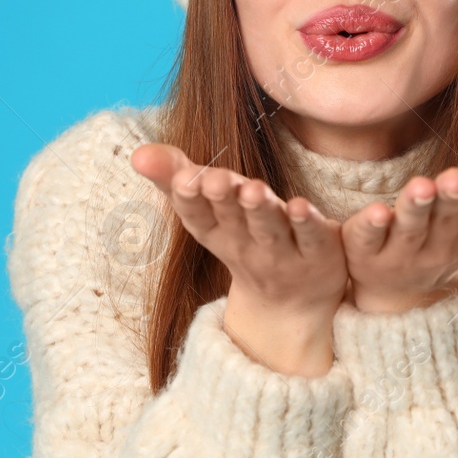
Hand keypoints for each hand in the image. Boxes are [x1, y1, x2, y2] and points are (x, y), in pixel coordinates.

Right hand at [130, 143, 347, 318]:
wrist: (291, 304)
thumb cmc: (243, 239)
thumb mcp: (207, 209)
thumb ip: (176, 176)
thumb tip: (138, 154)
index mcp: (217, 232)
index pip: (197, 216)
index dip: (190, 198)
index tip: (184, 178)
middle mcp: (247, 245)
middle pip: (233, 219)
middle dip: (223, 199)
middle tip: (217, 179)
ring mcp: (283, 254)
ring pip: (270, 229)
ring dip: (261, 210)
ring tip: (254, 189)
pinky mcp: (319, 254)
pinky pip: (311, 237)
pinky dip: (307, 223)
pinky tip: (301, 206)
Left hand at [341, 163, 457, 313]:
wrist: (402, 292)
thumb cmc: (453, 236)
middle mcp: (438, 248)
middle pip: (447, 220)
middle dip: (453, 199)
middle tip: (456, 178)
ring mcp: (401, 253)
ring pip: (410, 229)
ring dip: (416, 208)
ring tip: (421, 187)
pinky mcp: (364, 253)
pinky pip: (367, 239)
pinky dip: (371, 227)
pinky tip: (376, 212)